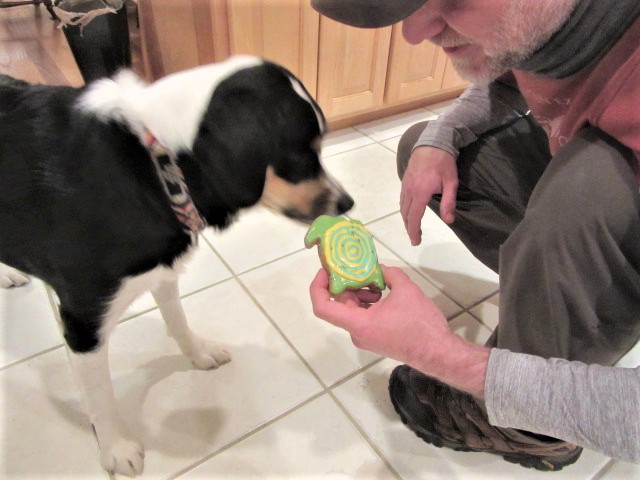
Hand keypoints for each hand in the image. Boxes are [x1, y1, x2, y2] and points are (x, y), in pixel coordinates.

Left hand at [310, 265, 454, 370]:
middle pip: (339, 305)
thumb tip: (381, 269)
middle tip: (359, 269)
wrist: (439, 353)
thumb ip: (390, 274)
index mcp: (358, 323)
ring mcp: (365, 337)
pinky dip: (367, 302)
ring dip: (359, 292)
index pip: (323, 307)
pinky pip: (363, 316)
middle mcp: (356, 332)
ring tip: (377, 282)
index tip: (326, 270)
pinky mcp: (375, 338)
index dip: (318, 287)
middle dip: (346, 284)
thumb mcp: (406, 290)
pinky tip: (383, 292)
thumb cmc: (420, 324)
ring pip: (351, 310)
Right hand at [400, 146, 457, 245]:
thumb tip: (448, 221)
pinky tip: (408, 211)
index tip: (416, 241)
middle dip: (409, 228)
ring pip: (402, 207)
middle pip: (406, 214)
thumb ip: (449, 202)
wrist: (432, 142)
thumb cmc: (444, 163)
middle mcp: (409, 190)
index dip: (414, 231)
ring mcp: (405, 185)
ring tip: (412, 227)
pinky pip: (402, 198)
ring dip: (406, 219)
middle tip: (415, 238)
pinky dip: (404, 209)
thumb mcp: (451, 182)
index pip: (414, 217)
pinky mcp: (405, 180)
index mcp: (420, 193)